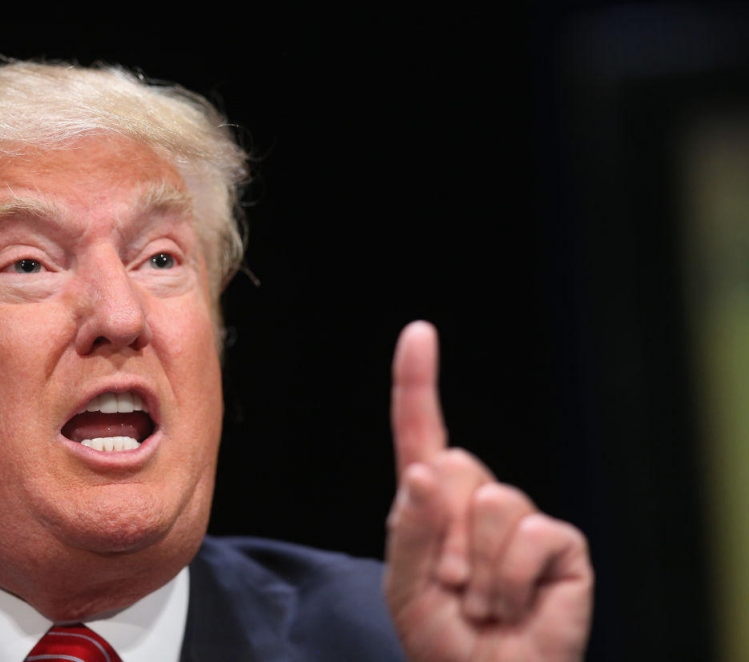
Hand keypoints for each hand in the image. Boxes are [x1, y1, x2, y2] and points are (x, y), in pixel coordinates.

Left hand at [383, 321, 592, 660]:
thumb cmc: (441, 637)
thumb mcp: (403, 586)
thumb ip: (408, 529)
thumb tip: (423, 470)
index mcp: (430, 503)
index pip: (421, 432)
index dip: (417, 382)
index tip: (418, 332)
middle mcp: (475, 501)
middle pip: (455, 464)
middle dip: (442, 532)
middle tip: (450, 585)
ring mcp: (521, 518)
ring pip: (491, 501)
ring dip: (476, 566)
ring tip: (481, 601)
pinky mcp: (560, 542)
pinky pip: (530, 533)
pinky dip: (511, 579)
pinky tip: (514, 604)